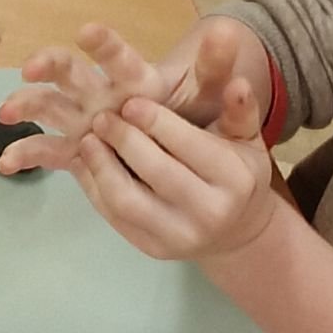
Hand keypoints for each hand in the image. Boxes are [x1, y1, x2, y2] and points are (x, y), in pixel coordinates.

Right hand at [0, 20, 272, 177]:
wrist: (189, 147)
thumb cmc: (198, 114)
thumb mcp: (212, 94)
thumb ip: (218, 68)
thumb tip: (231, 33)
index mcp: (135, 79)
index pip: (118, 56)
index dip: (103, 44)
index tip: (86, 31)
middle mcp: (104, 92)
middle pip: (71, 72)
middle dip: (50, 65)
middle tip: (31, 68)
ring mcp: (87, 119)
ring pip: (50, 106)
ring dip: (27, 105)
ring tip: (5, 114)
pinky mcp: (79, 146)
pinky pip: (49, 149)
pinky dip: (26, 154)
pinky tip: (5, 165)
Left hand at [71, 86, 278, 263]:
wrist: (236, 231)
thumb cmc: (237, 172)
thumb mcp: (246, 138)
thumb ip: (239, 109)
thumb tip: (238, 83)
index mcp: (235, 180)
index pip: (189, 146)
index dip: (155, 122)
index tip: (130, 101)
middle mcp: (209, 213)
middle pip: (155, 172)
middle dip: (124, 140)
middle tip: (102, 117)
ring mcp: (178, 237)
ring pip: (126, 200)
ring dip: (101, 166)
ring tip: (88, 139)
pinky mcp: (152, 249)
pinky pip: (114, 217)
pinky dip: (94, 187)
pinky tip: (86, 162)